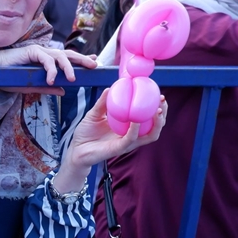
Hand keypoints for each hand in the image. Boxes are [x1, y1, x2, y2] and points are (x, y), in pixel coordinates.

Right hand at [0, 44, 96, 94]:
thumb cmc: (8, 77)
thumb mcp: (31, 86)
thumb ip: (47, 87)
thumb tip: (63, 91)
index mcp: (46, 60)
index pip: (67, 58)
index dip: (81, 59)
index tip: (94, 62)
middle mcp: (45, 53)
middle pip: (68, 54)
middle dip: (82, 59)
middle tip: (94, 65)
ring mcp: (39, 51)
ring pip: (59, 56)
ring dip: (68, 66)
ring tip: (73, 78)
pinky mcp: (32, 51)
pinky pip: (45, 60)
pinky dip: (50, 69)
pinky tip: (52, 79)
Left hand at [50, 91, 168, 193]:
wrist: (75, 149)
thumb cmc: (86, 133)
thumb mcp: (94, 114)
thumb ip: (103, 103)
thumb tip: (110, 88)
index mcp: (128, 127)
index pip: (149, 118)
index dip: (157, 107)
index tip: (159, 95)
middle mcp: (131, 135)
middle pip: (155, 127)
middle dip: (163, 114)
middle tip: (162, 101)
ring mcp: (127, 143)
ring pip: (150, 135)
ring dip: (157, 123)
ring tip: (158, 111)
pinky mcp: (119, 149)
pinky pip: (131, 139)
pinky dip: (136, 129)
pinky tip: (137, 120)